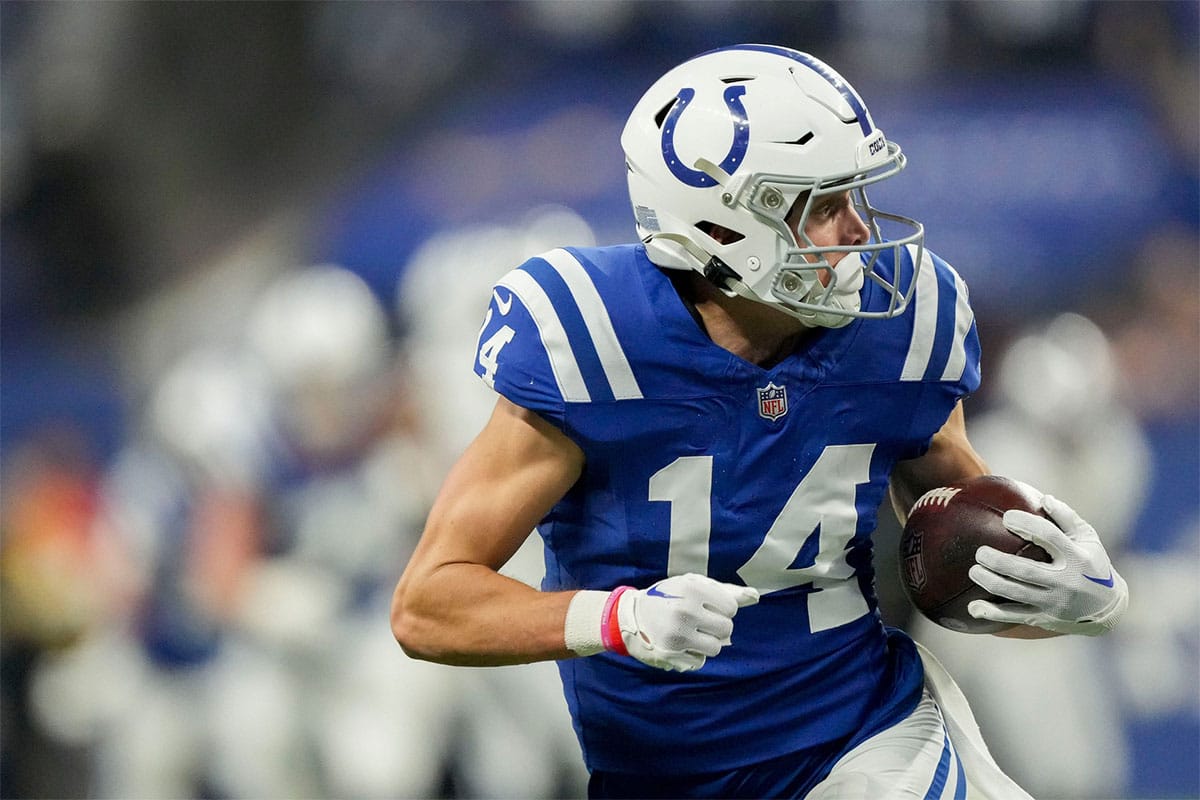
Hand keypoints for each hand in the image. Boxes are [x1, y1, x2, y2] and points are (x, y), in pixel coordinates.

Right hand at [612, 573, 759, 671]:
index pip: (731, 608)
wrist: (629, 616)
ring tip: (690, 633)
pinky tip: (679, 645)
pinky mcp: (670, 654)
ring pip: (715, 648)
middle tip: (699, 622)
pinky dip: (693, 655)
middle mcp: (685, 611)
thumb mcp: (692, 585)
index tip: (706, 607)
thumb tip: (755, 596)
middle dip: (717, 627)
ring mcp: (677, 635)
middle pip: (726, 629)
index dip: (721, 609)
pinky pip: (699, 662)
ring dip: (707, 643)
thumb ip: (725, 590)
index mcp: (692, 589)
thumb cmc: (668, 597)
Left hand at [967, 494, 1127, 635]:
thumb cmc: (1092, 565)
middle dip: (999, 561)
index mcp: (1076, 558)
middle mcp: (1065, 582)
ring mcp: (1054, 602)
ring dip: (991, 582)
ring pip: (1017, 594)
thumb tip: (1044, 499)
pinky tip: (973, 608)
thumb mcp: (1088, 539)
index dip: (1027, 525)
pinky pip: (1014, 616)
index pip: (1049, 537)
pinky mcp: (1043, 617)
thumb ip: (1067, 518)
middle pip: (1026, 571)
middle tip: (980, 551)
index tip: (1007, 517)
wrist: (1106, 609)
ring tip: (974, 570)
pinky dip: (992, 613)